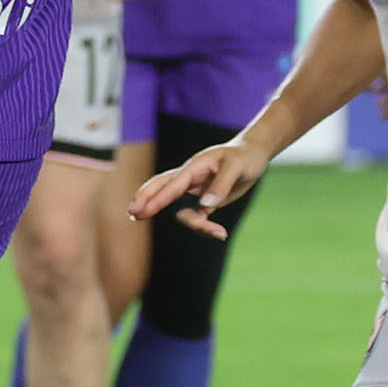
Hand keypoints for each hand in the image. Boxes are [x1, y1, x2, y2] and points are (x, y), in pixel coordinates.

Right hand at [129, 136, 271, 238]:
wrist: (254, 154)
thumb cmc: (245, 156)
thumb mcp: (237, 168)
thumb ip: (220, 185)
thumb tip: (206, 204)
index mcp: (194, 167)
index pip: (171, 184)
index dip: (156, 198)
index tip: (141, 211)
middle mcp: (190, 178)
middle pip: (160, 188)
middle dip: (147, 201)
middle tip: (133, 214)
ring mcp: (196, 189)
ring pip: (180, 208)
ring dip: (194, 224)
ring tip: (219, 232)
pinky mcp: (206, 199)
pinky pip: (197, 215)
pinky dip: (204, 226)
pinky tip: (220, 232)